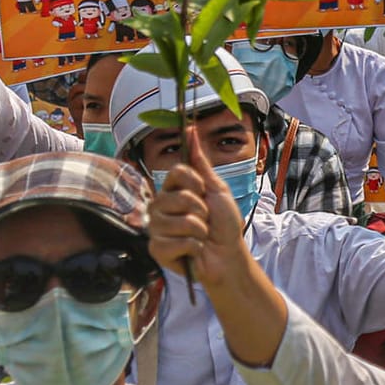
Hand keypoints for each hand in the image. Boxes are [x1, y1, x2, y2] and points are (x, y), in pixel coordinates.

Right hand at [147, 130, 250, 288]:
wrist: (228, 254)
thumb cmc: (224, 223)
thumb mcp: (216, 189)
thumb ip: (201, 162)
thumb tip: (190, 130)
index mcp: (173, 190)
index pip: (176, 172)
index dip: (195, 182)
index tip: (203, 192)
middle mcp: (160, 207)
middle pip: (177, 196)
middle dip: (200, 210)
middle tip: (205, 219)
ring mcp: (156, 228)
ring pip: (179, 221)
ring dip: (199, 230)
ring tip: (201, 236)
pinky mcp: (156, 249)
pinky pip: (176, 242)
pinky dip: (192, 247)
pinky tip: (192, 250)